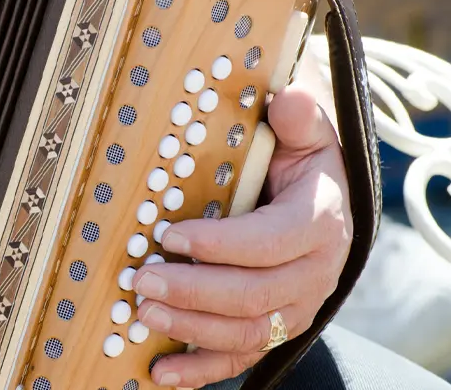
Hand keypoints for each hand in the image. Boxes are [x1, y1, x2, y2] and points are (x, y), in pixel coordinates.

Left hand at [135, 83, 351, 387]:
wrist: (320, 202)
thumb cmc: (300, 163)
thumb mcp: (305, 132)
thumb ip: (298, 116)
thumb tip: (286, 98)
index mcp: (320, 223)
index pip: (272, 242)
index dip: (220, 244)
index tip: (171, 234)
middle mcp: (314, 274)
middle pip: (253, 295)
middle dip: (192, 290)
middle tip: (141, 277)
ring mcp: (295, 307)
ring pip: (245, 332)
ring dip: (189, 327)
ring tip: (142, 311)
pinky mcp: (274, 327)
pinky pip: (241, 357)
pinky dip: (201, 369)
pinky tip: (161, 370)